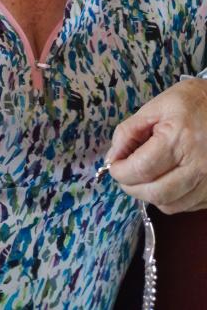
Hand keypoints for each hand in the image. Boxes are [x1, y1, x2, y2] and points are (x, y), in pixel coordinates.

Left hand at [105, 79, 206, 213]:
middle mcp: (197, 165)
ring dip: (148, 195)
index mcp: (178, 139)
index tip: (113, 166)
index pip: (142, 168)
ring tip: (143, 176)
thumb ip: (129, 131)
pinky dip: (167, 198)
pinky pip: (184, 206)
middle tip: (124, 174)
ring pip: (169, 205)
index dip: (120, 171)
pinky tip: (163, 180)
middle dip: (130, 187)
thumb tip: (112, 157)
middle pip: (155, 193)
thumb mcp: (155, 107)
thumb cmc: (189, 103)